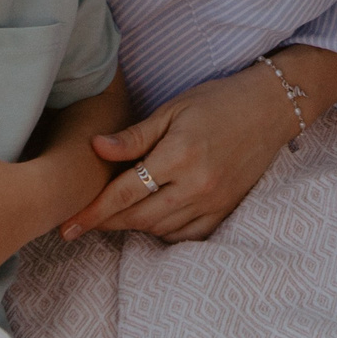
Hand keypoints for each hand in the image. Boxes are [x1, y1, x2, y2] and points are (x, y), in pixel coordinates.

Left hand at [59, 68, 300, 241]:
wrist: (269, 110)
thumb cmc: (216, 102)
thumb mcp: (172, 110)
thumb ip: (134, 136)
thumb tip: (95, 148)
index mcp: (179, 155)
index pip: (125, 193)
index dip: (92, 212)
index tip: (67, 226)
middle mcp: (197, 185)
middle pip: (138, 217)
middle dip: (106, 223)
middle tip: (81, 223)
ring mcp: (213, 201)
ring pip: (160, 229)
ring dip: (132, 226)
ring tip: (113, 215)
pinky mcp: (225, 210)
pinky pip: (186, 235)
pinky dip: (163, 232)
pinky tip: (151, 217)